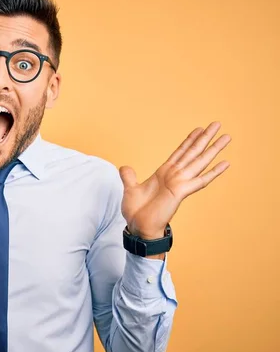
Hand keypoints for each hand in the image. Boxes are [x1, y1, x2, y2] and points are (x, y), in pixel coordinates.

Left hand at [119, 121, 230, 240]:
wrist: (139, 227)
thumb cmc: (137, 212)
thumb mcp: (130, 189)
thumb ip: (129, 177)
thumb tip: (125, 167)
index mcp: (164, 173)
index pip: (179, 153)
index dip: (189, 141)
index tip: (199, 129)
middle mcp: (174, 176)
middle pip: (193, 152)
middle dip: (205, 138)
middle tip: (217, 124)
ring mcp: (179, 183)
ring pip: (200, 161)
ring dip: (213, 149)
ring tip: (226, 137)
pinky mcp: (181, 192)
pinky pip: (200, 180)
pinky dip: (213, 172)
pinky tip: (225, 163)